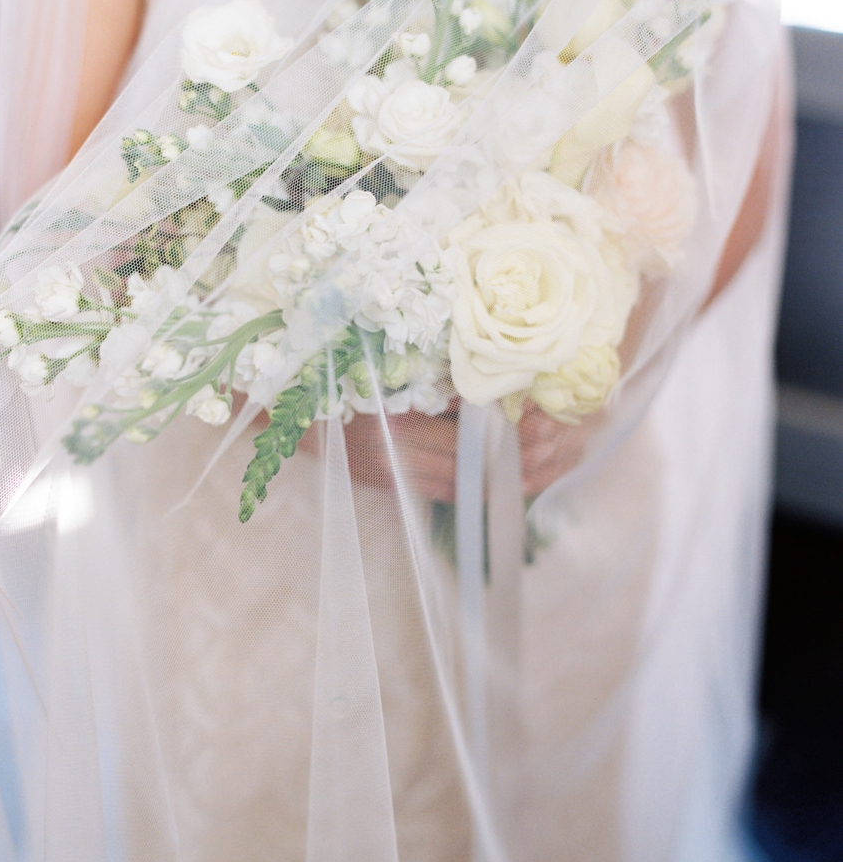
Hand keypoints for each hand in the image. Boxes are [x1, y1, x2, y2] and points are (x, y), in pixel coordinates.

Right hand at [298, 398, 587, 501]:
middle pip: (484, 477)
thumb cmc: (339, 377)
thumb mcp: (392, 368)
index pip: (475, 447)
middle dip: (535, 460)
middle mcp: (403, 464)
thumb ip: (444, 379)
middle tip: (573, 437)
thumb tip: (503, 385)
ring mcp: (403, 481)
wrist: (290, 412)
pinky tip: (527, 469)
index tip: (547, 413)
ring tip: (565, 455)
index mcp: (400, 431)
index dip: (518, 437)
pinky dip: (498, 483)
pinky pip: (461, 493)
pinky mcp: (402, 488)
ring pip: (478, 490)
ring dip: (525, 476)